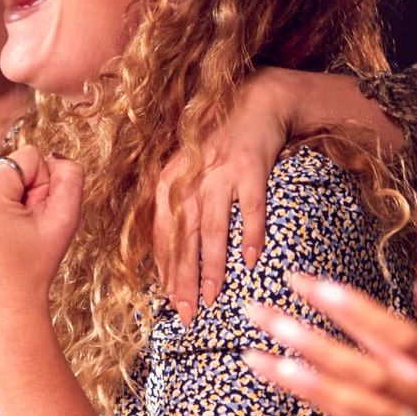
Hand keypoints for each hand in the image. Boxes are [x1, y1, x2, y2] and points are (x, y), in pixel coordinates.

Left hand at [0, 145, 83, 313]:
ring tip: (8, 233)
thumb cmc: (33, 267)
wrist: (3, 305)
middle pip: (12, 166)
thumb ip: (70, 177)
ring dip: (9, 199)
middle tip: (21, 230)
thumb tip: (54, 156)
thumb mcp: (65, 220)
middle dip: (23, 192)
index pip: (30, 156)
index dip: (42, 187)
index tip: (33, 218)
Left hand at [155, 68, 289, 321]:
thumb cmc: (217, 145)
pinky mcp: (251, 167)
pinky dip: (251, 234)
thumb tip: (168, 255)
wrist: (254, 101)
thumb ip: (176, 207)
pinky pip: (251, 208)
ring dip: (212, 266)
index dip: (165, 271)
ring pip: (212, 229)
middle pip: (184, 240)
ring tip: (213, 297)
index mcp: (168, 183)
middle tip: (186, 315)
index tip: (168, 303)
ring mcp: (220, 173)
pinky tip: (252, 260)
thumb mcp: (186, 171)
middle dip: (184, 280)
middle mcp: (189, 180)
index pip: (161, 236)